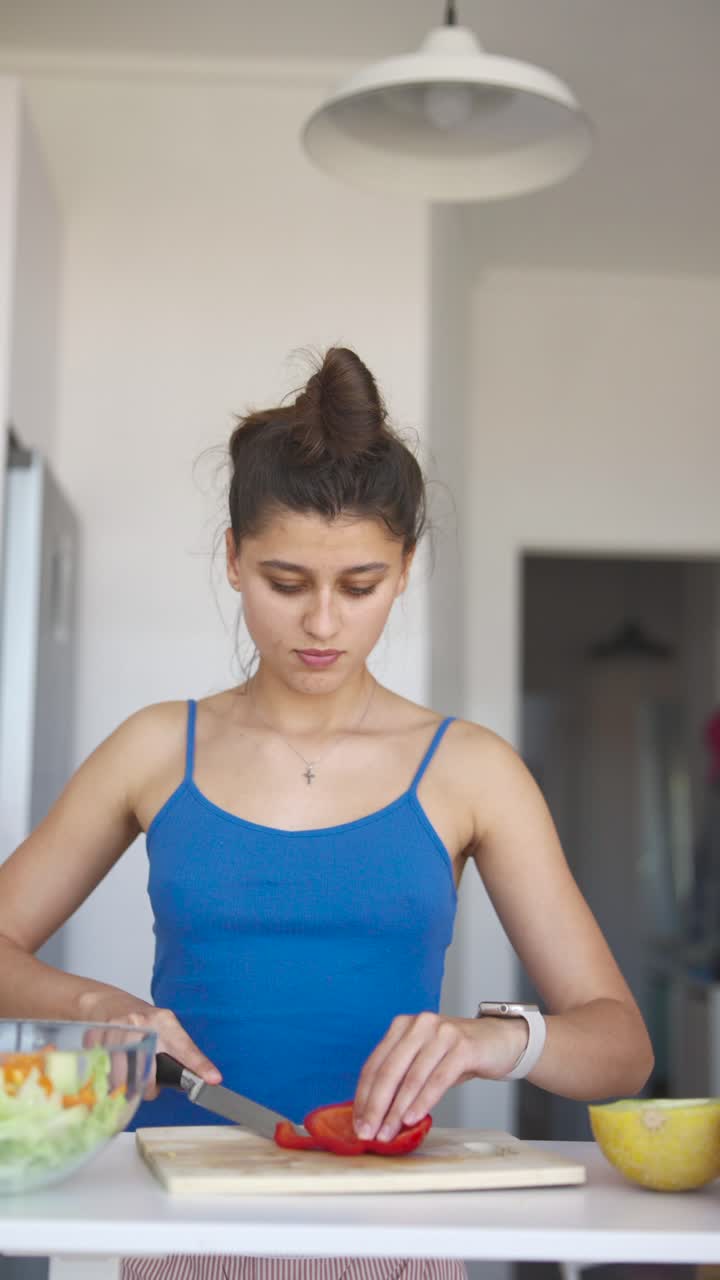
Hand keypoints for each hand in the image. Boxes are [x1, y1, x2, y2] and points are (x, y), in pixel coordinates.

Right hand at [76, 988, 221, 1099]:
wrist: (113, 1006)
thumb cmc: (145, 1025)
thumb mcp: (168, 1033)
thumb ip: (184, 1057)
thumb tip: (205, 1081)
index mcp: (164, 1022)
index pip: (185, 1048)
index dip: (199, 1066)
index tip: (213, 1080)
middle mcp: (140, 1022)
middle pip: (147, 1071)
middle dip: (148, 1087)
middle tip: (149, 1086)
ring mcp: (116, 1028)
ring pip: (121, 1076)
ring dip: (126, 1086)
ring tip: (132, 1079)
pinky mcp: (96, 1036)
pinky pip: (102, 1071)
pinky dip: (108, 1078)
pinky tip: (114, 1069)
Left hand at [352, 1011, 527, 1141]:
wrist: (499, 1041)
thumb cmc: (457, 1055)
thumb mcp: (424, 1060)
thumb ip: (401, 1078)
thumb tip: (374, 1115)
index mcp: (402, 1026)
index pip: (374, 1064)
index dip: (363, 1097)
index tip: (358, 1123)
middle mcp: (419, 1025)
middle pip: (389, 1071)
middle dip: (376, 1107)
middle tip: (368, 1133)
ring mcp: (441, 1033)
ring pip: (412, 1077)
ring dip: (397, 1110)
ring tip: (389, 1133)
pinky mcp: (463, 1046)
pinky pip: (438, 1079)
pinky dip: (423, 1101)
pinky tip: (413, 1119)